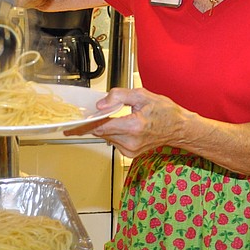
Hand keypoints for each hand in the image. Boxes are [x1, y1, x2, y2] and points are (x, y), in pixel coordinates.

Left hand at [65, 87, 187, 156]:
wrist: (179, 128)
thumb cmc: (164, 111)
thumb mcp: (142, 95)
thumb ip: (119, 96)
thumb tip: (100, 105)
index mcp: (133, 126)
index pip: (101, 127)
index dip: (84, 126)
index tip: (70, 128)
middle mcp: (131, 141)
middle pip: (102, 132)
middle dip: (96, 123)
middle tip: (92, 115)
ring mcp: (131, 150)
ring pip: (107, 137)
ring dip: (106, 128)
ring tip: (119, 118)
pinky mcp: (131, 154)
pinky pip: (114, 141)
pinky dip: (114, 133)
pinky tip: (124, 125)